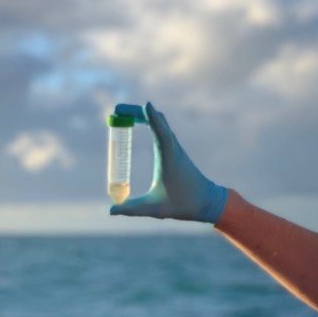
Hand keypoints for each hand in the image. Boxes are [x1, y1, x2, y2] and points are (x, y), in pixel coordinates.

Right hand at [109, 102, 227, 223]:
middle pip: (158, 122)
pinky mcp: (175, 150)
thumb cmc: (183, 205)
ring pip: (161, 123)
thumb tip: (110, 211)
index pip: (162, 134)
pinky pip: (162, 129)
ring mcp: (175, 148)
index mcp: (169, 160)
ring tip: (123, 113)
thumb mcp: (155, 209)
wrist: (207, 201)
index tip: (146, 105)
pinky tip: (140, 121)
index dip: (154, 119)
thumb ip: (132, 209)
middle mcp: (173, 149)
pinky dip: (151, 122)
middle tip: (117, 109)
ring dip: (144, 115)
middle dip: (138, 113)